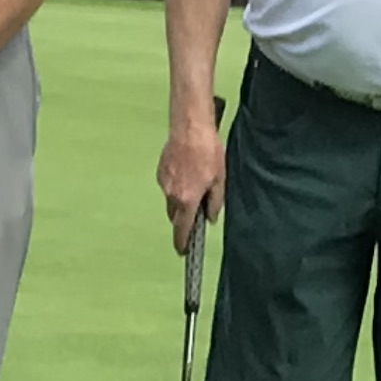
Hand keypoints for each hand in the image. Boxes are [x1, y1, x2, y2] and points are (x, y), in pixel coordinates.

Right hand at [156, 122, 225, 252]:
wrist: (190, 128)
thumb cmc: (208, 152)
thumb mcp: (220, 179)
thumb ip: (215, 202)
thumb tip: (210, 218)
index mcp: (187, 199)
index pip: (182, 229)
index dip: (182, 242)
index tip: (182, 252)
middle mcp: (172, 194)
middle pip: (175, 215)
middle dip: (184, 217)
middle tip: (197, 208)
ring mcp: (163, 182)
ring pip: (171, 200)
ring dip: (181, 199)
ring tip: (196, 182)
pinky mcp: (160, 171)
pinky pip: (168, 185)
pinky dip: (176, 185)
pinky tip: (188, 171)